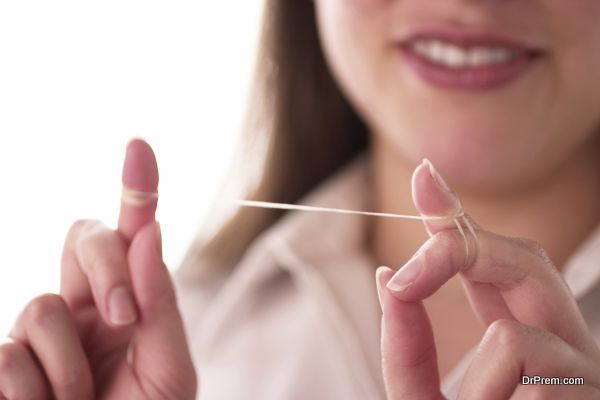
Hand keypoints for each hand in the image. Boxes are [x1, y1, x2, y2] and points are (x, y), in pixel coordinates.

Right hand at [0, 139, 196, 398]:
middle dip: (105, 266)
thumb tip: (150, 233)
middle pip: (82, 237)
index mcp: (128, 304)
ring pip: (39, 305)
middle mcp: (82, 307)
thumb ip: (161, 305)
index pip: (131, 236)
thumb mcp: (169, 370)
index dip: (134, 189)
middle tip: (126, 319)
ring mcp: (38, 335)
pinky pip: (8, 354)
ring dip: (70, 364)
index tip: (139, 145)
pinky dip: (35, 391)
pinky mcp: (3, 366)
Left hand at [376, 160, 599, 398]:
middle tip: (401, 281)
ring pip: (513, 335)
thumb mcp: (423, 397)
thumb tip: (387, 278)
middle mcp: (561, 344)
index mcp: (525, 340)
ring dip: (477, 388)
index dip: (458, 219)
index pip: (493, 264)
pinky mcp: (591, 393)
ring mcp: (584, 370)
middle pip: (525, 261)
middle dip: (457, 252)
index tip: (424, 176)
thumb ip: (406, 347)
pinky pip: (518, 371)